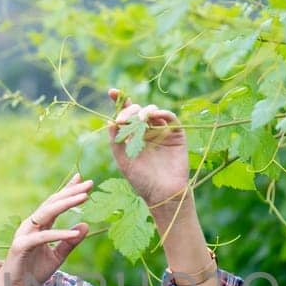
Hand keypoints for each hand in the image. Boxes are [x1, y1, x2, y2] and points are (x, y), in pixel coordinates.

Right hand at [0, 173, 92, 285]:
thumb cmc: (31, 273)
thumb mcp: (57, 257)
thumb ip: (70, 242)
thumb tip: (86, 225)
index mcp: (38, 226)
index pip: (55, 204)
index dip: (68, 191)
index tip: (83, 179)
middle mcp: (31, 226)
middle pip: (52, 203)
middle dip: (71, 192)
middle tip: (89, 183)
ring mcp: (25, 234)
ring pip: (47, 213)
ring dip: (66, 204)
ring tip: (84, 197)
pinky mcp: (21, 246)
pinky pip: (43, 237)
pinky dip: (59, 234)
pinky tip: (74, 233)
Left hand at [107, 88, 190, 218]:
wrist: (162, 194)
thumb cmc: (141, 180)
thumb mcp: (122, 159)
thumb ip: (115, 140)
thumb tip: (109, 120)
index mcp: (132, 135)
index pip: (125, 114)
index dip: (119, 101)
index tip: (112, 92)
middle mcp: (146, 131)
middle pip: (138, 110)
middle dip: (129, 110)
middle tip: (123, 119)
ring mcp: (161, 131)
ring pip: (152, 111)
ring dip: (144, 112)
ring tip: (138, 120)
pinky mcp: (176, 134)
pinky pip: (170, 118)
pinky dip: (162, 113)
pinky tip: (154, 116)